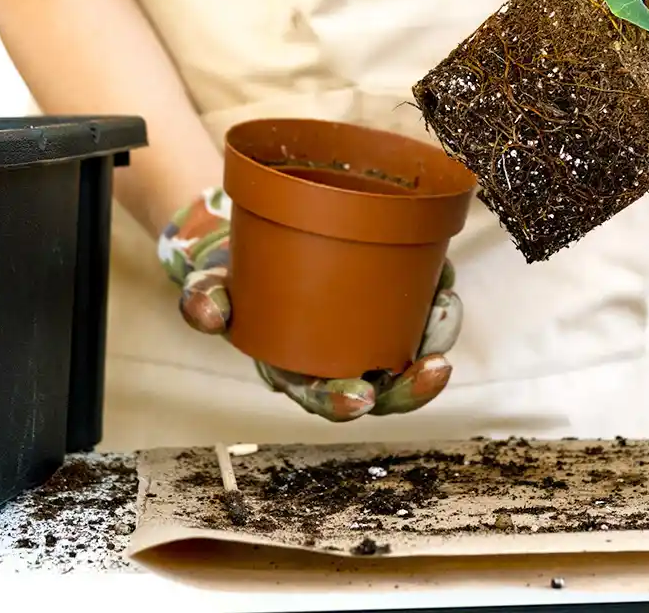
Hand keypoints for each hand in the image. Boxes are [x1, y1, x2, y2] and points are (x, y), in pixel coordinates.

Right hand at [157, 188, 459, 421]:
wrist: (249, 243)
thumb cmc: (230, 276)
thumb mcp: (208, 285)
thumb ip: (204, 300)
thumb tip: (206, 313)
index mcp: (298, 371)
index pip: (327, 401)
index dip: (345, 405)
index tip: (360, 398)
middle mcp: (338, 359)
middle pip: (384, 389)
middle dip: (414, 385)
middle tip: (436, 366)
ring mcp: (367, 331)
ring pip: (412, 349)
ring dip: (436, 336)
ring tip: (445, 306)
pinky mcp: (388, 299)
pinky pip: (419, 308)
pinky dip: (434, 294)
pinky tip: (443, 276)